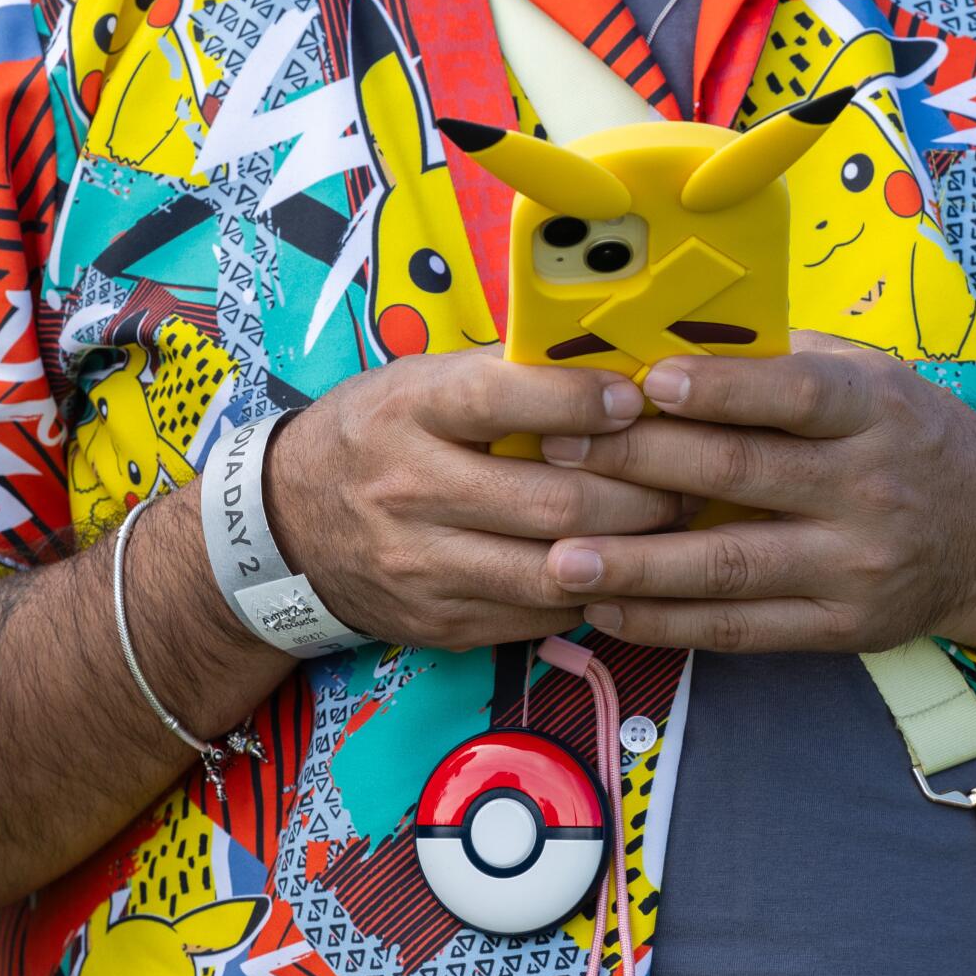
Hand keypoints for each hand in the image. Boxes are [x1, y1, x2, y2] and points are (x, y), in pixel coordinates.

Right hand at [268, 350, 689, 649]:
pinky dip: (593, 592)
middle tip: (690, 478)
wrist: (285, 528)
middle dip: (640, 493)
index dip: (578, 400)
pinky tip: (627, 569)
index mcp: (408, 413)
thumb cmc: (376, 436)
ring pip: (555, 569)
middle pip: (550, 500)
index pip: (501, 399)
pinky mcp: (441, 622)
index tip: (636, 398)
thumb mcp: (418, 382)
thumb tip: (609, 353)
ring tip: (675, 527)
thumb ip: (505, 372)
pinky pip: (540, 616)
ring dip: (632, 552)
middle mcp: (409, 490)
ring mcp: (424, 566)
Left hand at [536, 333, 975, 653]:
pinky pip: (742, 630)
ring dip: (638, 565)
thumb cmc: (909, 439)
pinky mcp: (841, 629)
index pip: (793, 394)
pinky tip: (610, 611)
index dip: (718, 388)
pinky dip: (670, 624)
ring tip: (563, 558)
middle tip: (557, 451)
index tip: (644, 382)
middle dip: (638, 463)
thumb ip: (782, 360)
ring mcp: (854, 566)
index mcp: (874, 411)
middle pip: (741, 476)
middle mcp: (868, 489)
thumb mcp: (871, 379)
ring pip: (731, 567)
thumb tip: (668, 333)